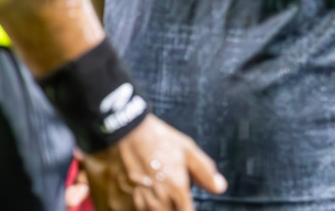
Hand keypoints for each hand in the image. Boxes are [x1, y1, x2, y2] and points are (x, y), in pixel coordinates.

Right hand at [80, 114, 226, 210]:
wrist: (123, 131)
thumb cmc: (158, 139)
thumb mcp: (188, 150)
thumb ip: (205, 172)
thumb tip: (220, 188)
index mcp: (176, 189)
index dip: (186, 209)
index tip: (185, 204)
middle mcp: (155, 201)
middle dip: (171, 208)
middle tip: (167, 192)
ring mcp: (133, 204)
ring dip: (152, 207)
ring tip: (152, 188)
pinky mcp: (113, 203)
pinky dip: (133, 207)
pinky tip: (137, 194)